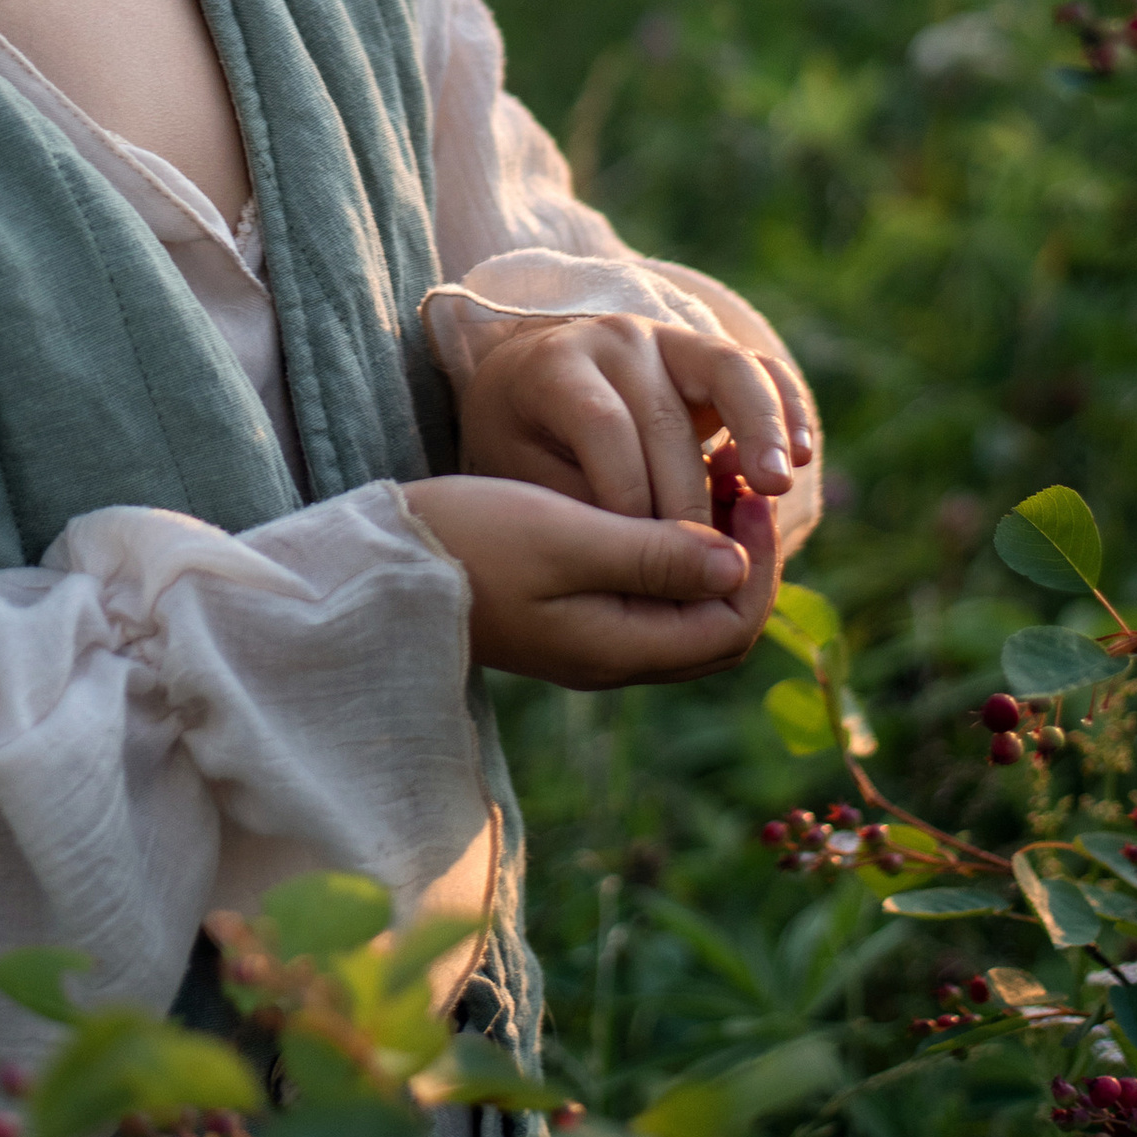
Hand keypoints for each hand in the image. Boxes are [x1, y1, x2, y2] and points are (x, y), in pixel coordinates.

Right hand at [402, 474, 778, 689]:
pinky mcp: (568, 616)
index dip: (756, 561)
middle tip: (735, 482)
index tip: (745, 490)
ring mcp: (590, 639)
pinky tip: (657, 497)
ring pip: (687, 610)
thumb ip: (651, 556)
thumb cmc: (465, 541)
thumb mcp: (562, 536)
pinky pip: (649, 595)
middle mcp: (613, 655)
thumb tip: (736, 564)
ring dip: (709, 551)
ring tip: (703, 480)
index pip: (732, 625)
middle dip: (743, 557)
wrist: (379, 564)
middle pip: (719, 626)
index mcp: (617, 648)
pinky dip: (671, 551)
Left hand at [456, 310, 810, 524]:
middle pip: (666, 415)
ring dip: (759, 432)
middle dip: (689, 495)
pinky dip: (788, 408)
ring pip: (729, 370)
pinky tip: (804, 457)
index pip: (602, 427)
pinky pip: (761, 370)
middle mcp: (617, 339)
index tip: (640, 555)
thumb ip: (579, 508)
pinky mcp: (710, 355)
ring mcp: (670, 339)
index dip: (626, 494)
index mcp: (557, 367)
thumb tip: (642, 554)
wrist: (528, 387)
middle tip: (704, 561)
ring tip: (775, 490)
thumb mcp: (522, 477)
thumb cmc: (524, 447)